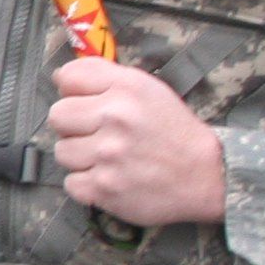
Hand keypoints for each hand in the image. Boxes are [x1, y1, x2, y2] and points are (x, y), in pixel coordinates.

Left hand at [46, 57, 226, 225]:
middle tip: (98, 135)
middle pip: (57, 116)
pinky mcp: (105, 188)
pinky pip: (71, 183)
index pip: (68, 79)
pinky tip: (110, 178)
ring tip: (108, 159)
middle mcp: (116, 119)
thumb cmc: (173, 131)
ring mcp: (109, 155)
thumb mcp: (147, 89)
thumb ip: (103, 76)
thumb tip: (58, 76)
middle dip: (74, 126)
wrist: (207, 175)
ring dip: (81, 157)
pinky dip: (87, 185)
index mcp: (126, 89)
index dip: (75, 93)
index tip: (89, 105)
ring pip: (62, 152)